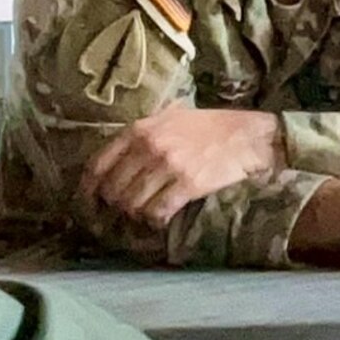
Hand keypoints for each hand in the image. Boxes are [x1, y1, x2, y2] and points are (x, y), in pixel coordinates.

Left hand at [81, 106, 281, 227]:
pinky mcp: (188, 184)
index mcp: (140, 129)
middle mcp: (149, 146)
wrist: (251, 137)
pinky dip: (155, 221)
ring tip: (145, 218)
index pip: (97, 165)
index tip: (87, 205)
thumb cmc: (214, 127)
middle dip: (114, 208)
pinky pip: (157, 211)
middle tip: (120, 217)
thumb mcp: (172, 118)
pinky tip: (162, 221)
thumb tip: (117, 160)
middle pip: (113, 189)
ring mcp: (168, 166)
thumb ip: (143, 134)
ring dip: (136, 216)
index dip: (87, 190)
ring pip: (132, 204)